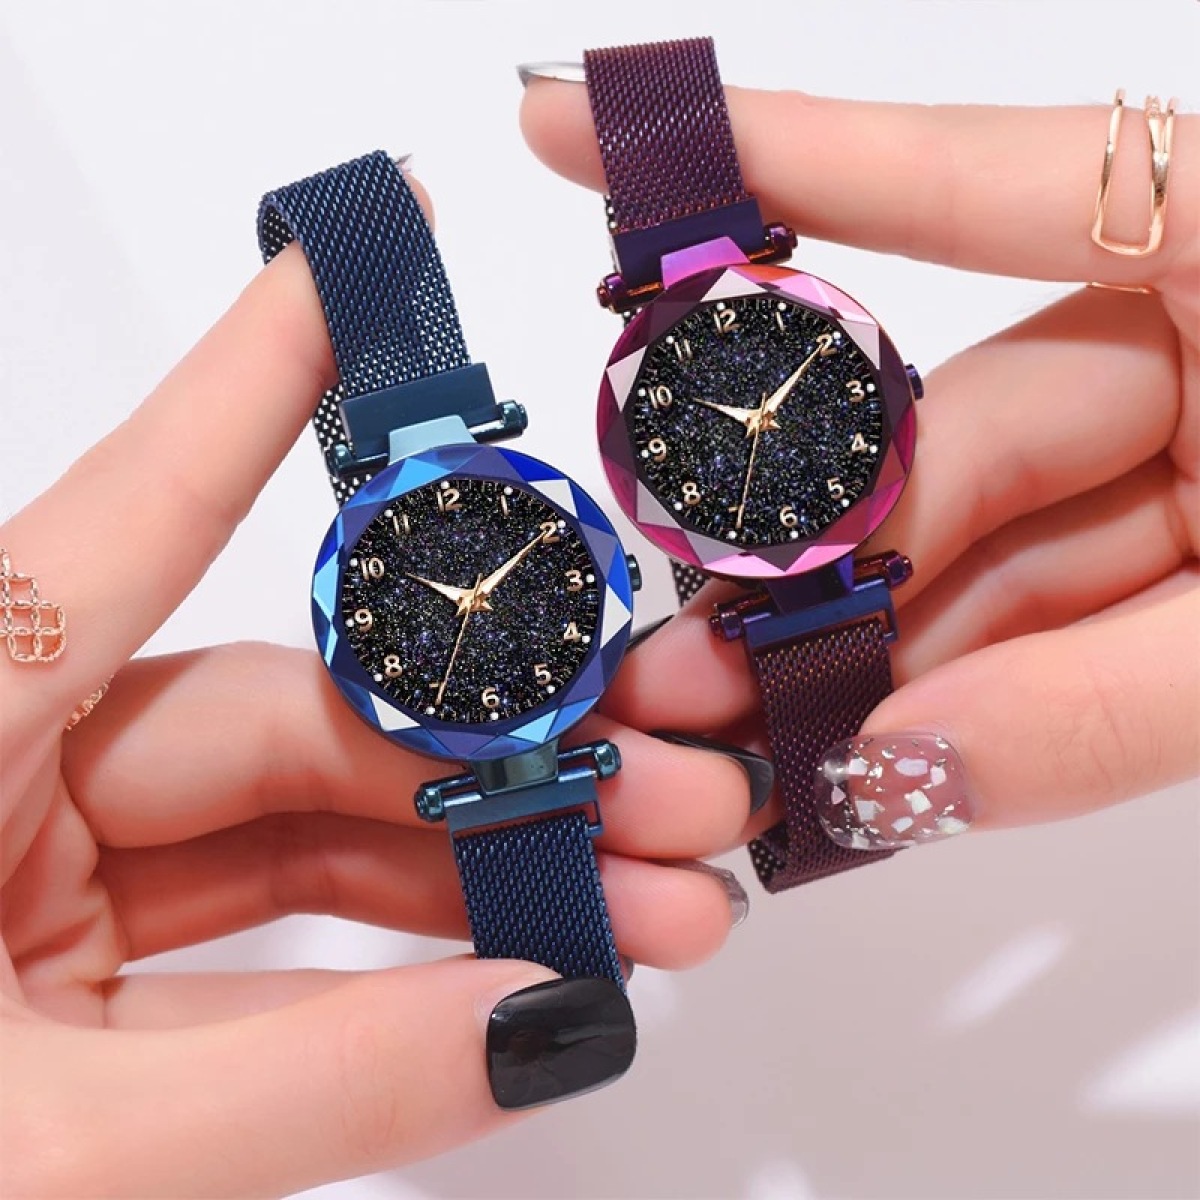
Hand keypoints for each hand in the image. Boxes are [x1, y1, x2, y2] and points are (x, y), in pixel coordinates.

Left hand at [0, 175, 754, 1196]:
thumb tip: (546, 1021)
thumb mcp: (40, 1159)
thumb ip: (298, 1089)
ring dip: (485, 867)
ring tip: (655, 905)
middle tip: (672, 782)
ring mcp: (39, 863)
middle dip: (503, 753)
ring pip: (305, 825)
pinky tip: (535, 962)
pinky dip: (399, 953)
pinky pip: (268, 925)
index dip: (268, 367)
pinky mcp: (73, 952)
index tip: (378, 238)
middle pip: (293, 714)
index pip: (135, 507)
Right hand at [521, 82, 1198, 845]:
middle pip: (959, 432)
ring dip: (881, 655)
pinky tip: (879, 756)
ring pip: (992, 538)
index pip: (963, 176)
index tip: (566, 125)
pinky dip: (975, 686)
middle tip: (687, 675)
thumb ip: (1096, 708)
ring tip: (765, 754)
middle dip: (816, 564)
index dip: (763, 151)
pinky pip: (1055, 599)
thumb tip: (878, 772)